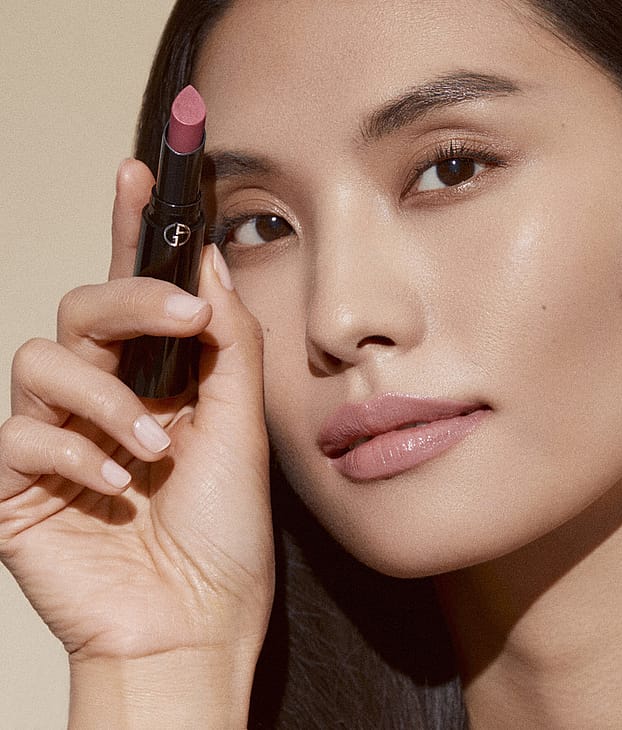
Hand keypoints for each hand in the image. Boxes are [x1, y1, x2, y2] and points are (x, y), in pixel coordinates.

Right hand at [0, 161, 272, 673]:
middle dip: (128, 297)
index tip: (143, 172)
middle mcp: (103, 394)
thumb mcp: (240, 422)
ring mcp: (56, 434)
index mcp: (157, 377)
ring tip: (154, 449)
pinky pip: (20, 430)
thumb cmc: (222, 528)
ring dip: (105, 398)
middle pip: (83, 304)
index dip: (134, 229)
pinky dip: (74, 451)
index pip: (136, 287)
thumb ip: (226, 340)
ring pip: (41, 357)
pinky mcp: (15, 480)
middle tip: (181, 314)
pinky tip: (117, 486)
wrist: (195, 619)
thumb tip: (209, 262)